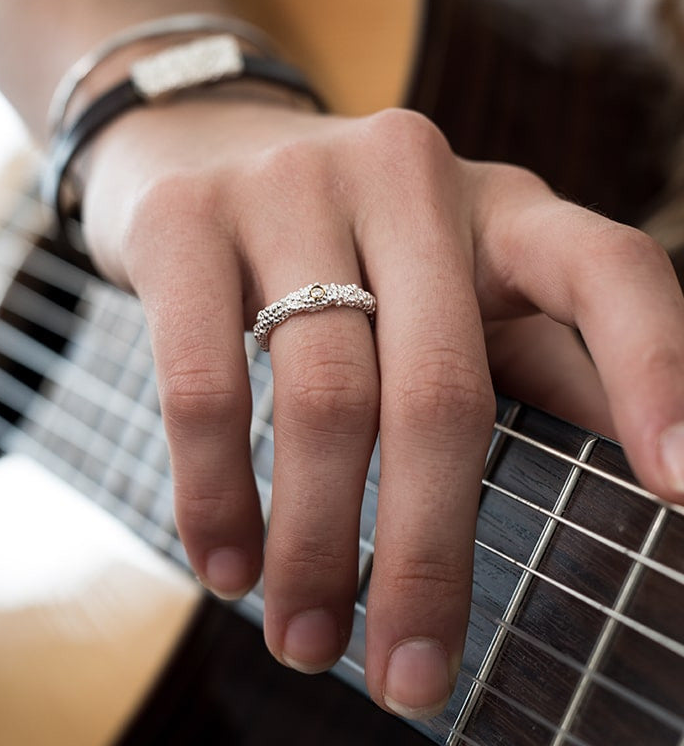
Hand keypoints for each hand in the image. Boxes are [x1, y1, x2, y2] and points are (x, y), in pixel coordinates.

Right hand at [81, 96, 683, 718]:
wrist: (200, 145)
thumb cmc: (343, 238)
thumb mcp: (445, 279)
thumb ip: (527, 357)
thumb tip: (630, 466)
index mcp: (496, 203)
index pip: (606, 271)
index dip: (657, 373)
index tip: (680, 497)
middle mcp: (405, 176)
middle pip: (441, 389)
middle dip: (426, 554)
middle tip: (410, 674)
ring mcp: (289, 185)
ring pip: (321, 398)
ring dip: (313, 544)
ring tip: (305, 637)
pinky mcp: (185, 219)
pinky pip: (204, 383)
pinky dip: (217, 492)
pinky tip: (224, 564)